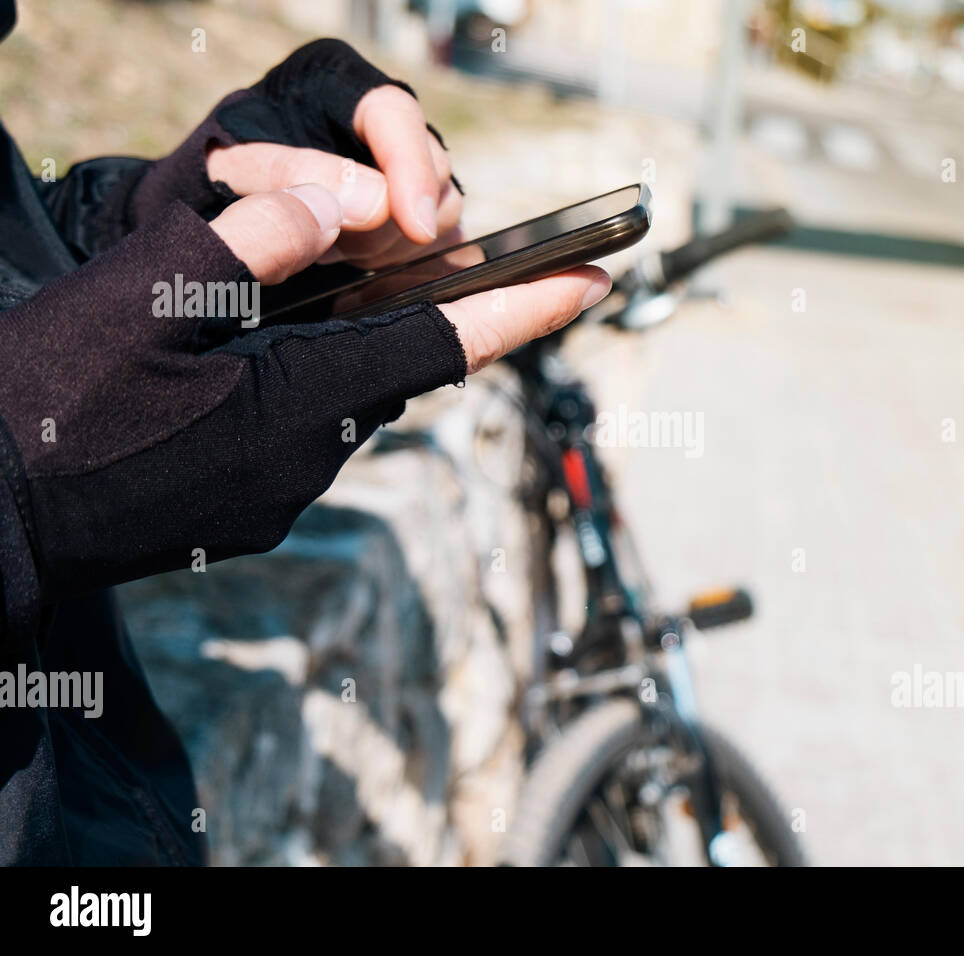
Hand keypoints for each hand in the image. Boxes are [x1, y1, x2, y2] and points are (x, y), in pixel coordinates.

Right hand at [0, 194, 609, 599]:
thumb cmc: (46, 407)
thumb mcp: (139, 298)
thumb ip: (245, 246)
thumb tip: (334, 216)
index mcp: (299, 402)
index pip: (444, 342)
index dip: (527, 306)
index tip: (594, 277)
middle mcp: (310, 458)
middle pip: (393, 362)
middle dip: (416, 310)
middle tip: (427, 258)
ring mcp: (280, 494)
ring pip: (344, 393)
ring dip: (342, 344)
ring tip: (303, 301)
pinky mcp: (250, 509)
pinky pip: (301, 427)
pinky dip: (298, 381)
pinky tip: (243, 359)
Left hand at [206, 84, 462, 270]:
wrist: (218, 208)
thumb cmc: (219, 178)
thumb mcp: (234, 169)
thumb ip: (292, 176)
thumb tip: (377, 203)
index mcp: (337, 86)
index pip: (395, 115)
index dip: (411, 170)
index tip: (415, 225)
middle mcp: (384, 122)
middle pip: (431, 169)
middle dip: (387, 223)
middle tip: (330, 245)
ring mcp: (411, 167)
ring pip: (445, 210)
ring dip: (393, 246)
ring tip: (337, 252)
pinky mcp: (422, 208)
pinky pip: (446, 241)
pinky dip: (408, 264)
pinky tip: (364, 267)